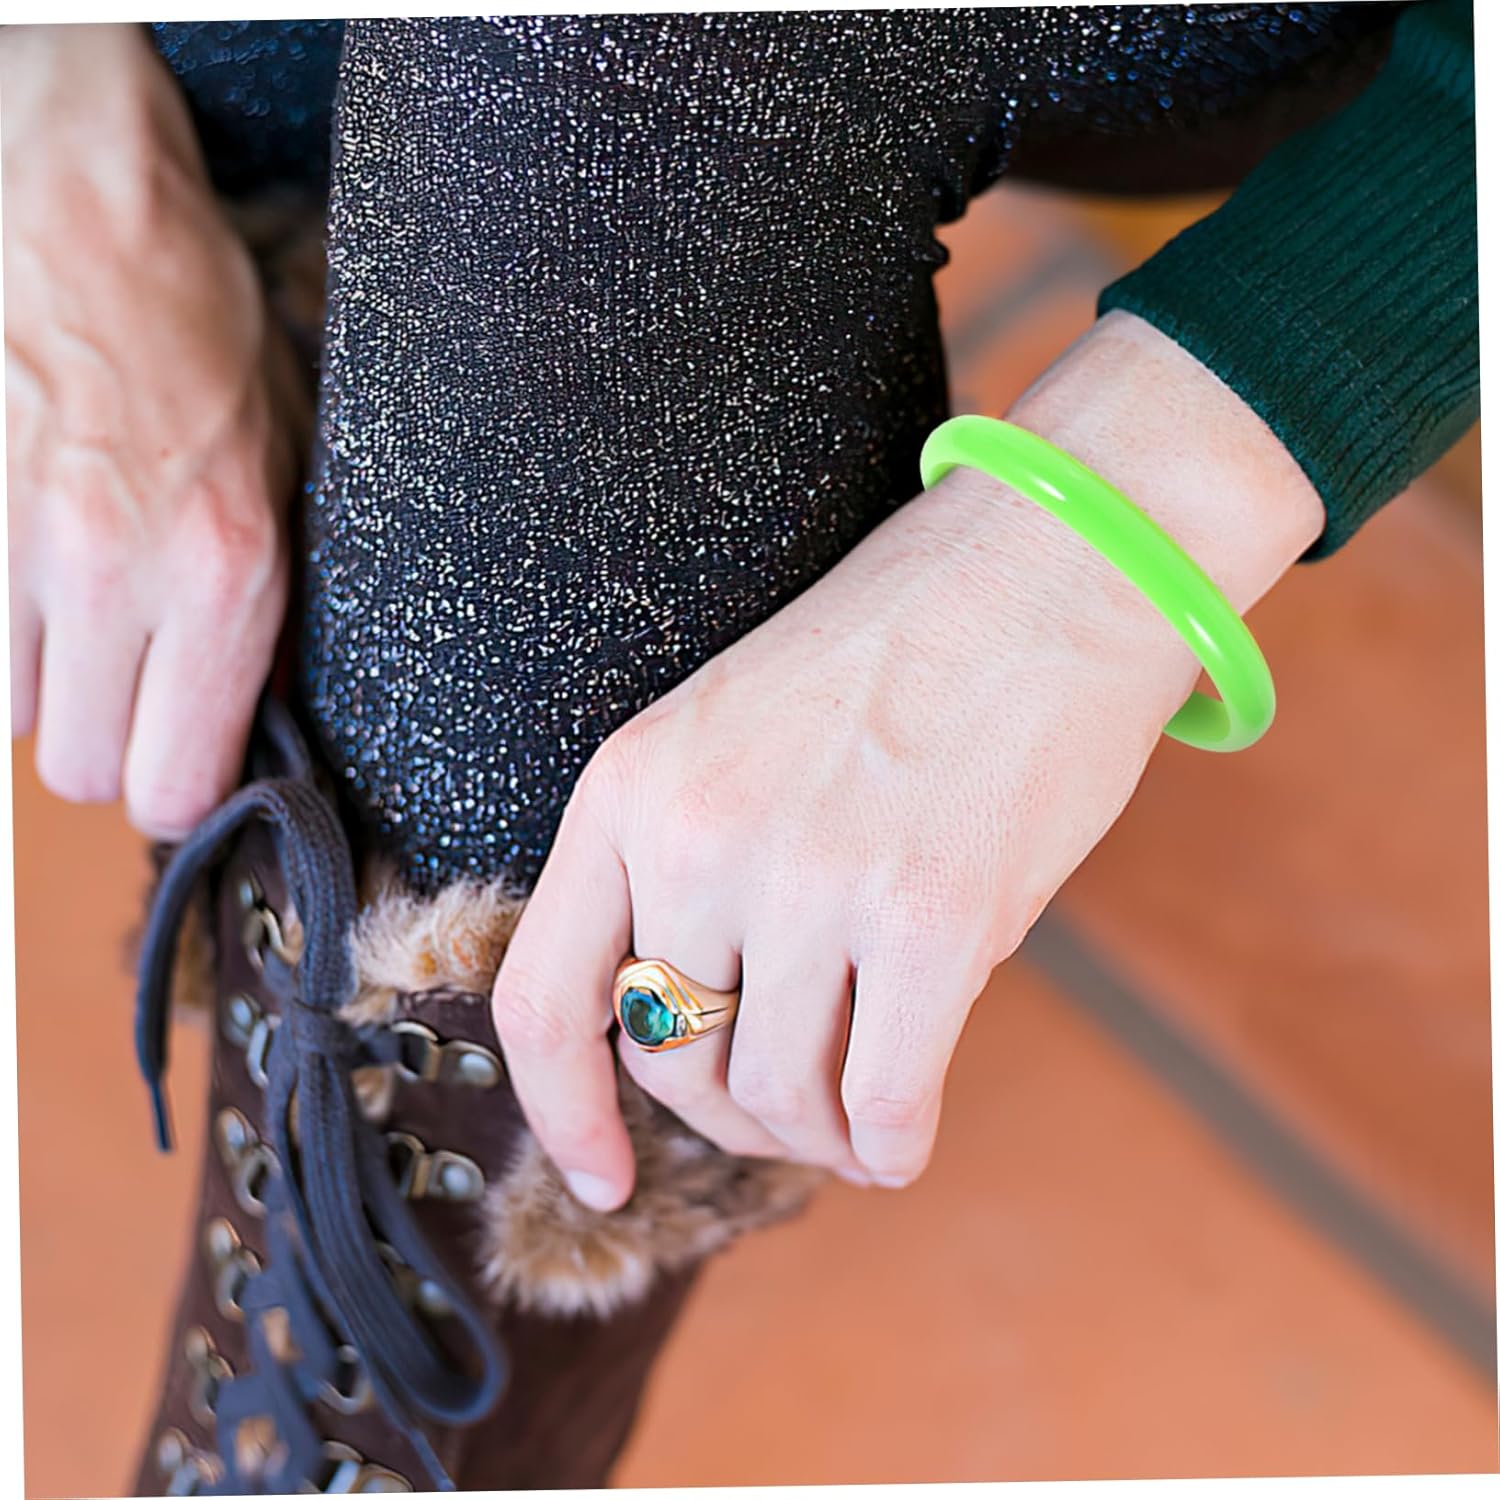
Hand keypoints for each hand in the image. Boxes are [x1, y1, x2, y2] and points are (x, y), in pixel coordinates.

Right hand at [5, 24, 303, 836]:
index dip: (182, 790)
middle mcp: (113, 571)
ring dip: (53, 689)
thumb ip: (277, 618)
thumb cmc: (208, 348)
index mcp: (225, 571)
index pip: (173, 787)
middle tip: (139, 685)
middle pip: (83, 772)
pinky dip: (6, 638)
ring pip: (13, 718)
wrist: (89, 223)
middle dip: (114, 746)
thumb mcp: (294, 483)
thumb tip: (259, 718)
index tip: (188, 757)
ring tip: (88, 613)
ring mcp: (12, 545)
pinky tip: (37, 582)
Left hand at [490, 310, 1325, 1208]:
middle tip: (789, 1107)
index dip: (562, 1114)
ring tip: (854, 1110)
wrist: (1047, 567)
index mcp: (631, 784)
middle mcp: (701, 836)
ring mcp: (813, 879)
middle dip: (729, 1114)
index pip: (544, 998)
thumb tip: (702, 1038)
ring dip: (815, 1133)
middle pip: (671, 1063)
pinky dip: (892, 1146)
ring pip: (777, 1097)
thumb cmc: (895, 654)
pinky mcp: (932, 919)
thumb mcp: (731, 736)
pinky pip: (884, 1103)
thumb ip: (692, 870)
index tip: (600, 1174)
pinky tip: (903, 1137)